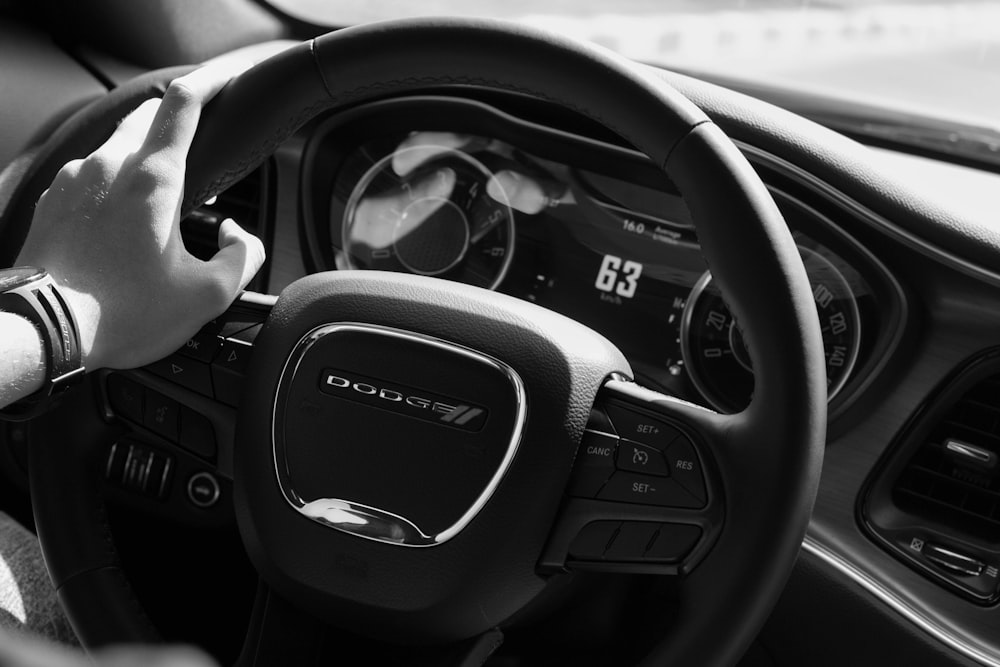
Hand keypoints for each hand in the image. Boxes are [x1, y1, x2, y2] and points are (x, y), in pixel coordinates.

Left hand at [15, 59, 264, 371]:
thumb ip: (241, 256)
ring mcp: (74, 180)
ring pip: (116, 145)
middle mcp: (109, 167)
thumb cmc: (122, 313)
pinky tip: (122, 219)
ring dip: (142, 157)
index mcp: (154, 181)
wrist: (45, 329)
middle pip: (147, 116)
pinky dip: (112, 184)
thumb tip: (239, 236)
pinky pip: (89, 175)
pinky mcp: (52, 200)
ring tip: (159, 194)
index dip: (209, 84)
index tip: (223, 81)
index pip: (183, 105)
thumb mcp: (207, 295)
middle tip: (196, 141)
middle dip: (174, 118)